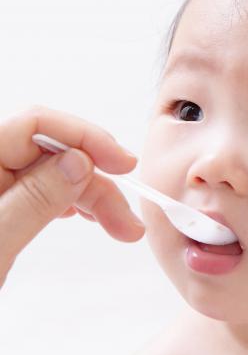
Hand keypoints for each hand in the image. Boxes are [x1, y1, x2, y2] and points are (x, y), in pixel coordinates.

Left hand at [0, 105, 145, 287]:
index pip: (34, 125)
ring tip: (121, 229)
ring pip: (55, 174)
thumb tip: (79, 161)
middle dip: (97, 181)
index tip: (123, 164)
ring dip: (94, 197)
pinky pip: (45, 191)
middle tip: (127, 223)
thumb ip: (34, 200)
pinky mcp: (3, 206)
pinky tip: (90, 217)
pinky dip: (75, 203)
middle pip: (52, 153)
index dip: (84, 137)